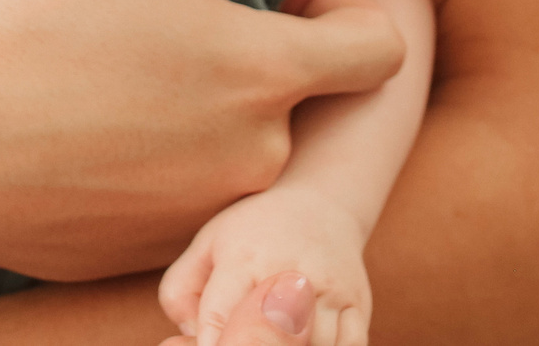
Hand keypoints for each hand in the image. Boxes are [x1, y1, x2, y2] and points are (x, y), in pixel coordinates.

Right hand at [0, 0, 403, 279]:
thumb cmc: (29, 23)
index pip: (381, 51)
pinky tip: (100, 128)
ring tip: (135, 72)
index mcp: (264, 76)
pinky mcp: (153, 254)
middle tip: (187, 20)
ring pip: (249, 154)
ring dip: (218, 111)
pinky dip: (168, 163)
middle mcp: (255, 162)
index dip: (341, 6)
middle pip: (309, 103)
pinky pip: (192, 200)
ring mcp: (205, 217)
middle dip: (269, 55)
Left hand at [160, 187, 371, 345]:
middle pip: (273, 334)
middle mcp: (288, 272)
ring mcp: (329, 291)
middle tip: (241, 345)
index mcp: (242, 257)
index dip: (212, 342)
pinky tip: (307, 345)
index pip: (221, 311)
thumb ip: (181, 290)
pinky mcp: (358, 306)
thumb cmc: (253, 235)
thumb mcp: (207, 246)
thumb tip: (193, 336)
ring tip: (279, 342)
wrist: (322, 207)